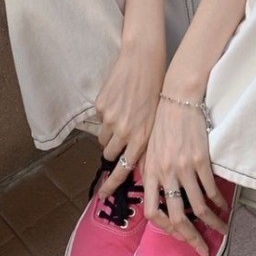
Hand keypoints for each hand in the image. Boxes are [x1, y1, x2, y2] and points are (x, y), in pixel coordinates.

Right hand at [95, 42, 163, 197]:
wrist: (143, 60)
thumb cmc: (156, 89)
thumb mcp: (156, 120)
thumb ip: (146, 143)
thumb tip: (141, 165)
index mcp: (141, 137)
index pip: (123, 169)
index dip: (112, 184)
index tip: (102, 195)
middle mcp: (124, 131)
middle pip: (109, 154)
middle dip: (113, 149)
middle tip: (121, 136)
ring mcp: (110, 119)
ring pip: (102, 138)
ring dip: (109, 132)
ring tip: (122, 116)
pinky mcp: (101, 106)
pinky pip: (99, 119)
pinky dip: (106, 114)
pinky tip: (119, 100)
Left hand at [142, 97, 227, 255]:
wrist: (178, 98)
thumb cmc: (162, 122)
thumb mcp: (148, 148)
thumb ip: (150, 172)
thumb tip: (157, 194)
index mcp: (150, 172)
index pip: (152, 212)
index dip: (165, 228)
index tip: (177, 234)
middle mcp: (166, 173)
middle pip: (178, 217)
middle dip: (192, 238)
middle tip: (203, 249)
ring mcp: (184, 167)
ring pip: (199, 207)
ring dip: (212, 223)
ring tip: (221, 230)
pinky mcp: (201, 159)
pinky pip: (211, 189)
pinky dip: (219, 202)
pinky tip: (224, 207)